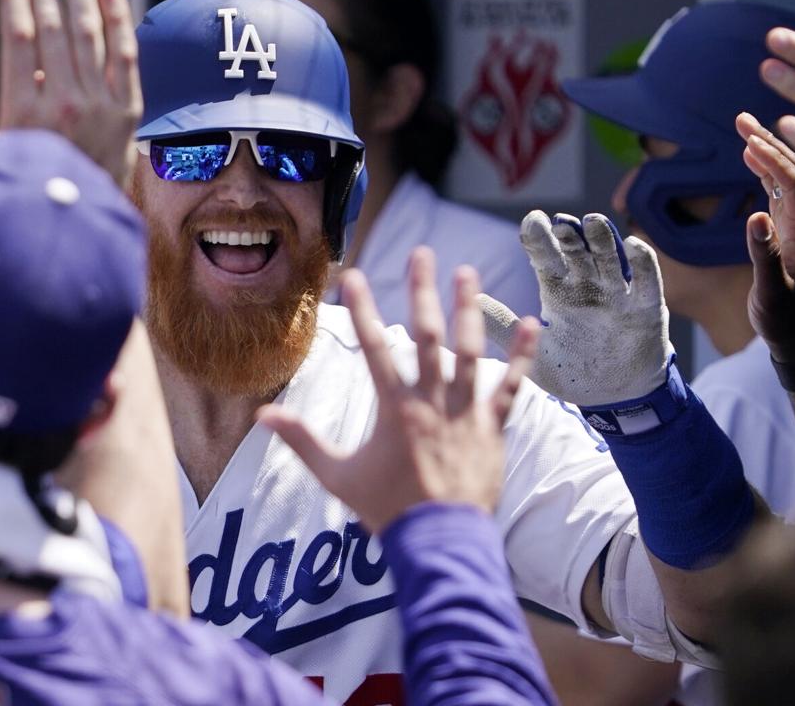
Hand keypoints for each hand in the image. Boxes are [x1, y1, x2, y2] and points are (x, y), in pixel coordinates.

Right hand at [0, 0, 142, 184]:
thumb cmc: (30, 182)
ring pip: (90, 33)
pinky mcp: (128, 109)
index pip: (19, 38)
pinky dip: (119, 19)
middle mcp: (66, 103)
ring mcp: (101, 105)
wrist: (83, 221)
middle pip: (54, 27)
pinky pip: (126, 55)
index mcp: (26, 110)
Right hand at [257, 248, 538, 533]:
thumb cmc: (386, 508)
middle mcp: (432, 401)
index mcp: (395, 408)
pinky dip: (523, 357)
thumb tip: (262, 416)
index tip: (353, 275)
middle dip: (423, 292)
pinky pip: (511, 387)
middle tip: (422, 254)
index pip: (374, 348)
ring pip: (470, 352)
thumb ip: (302, 441)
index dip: (361, 309)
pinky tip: (532, 324)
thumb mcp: (337, 475)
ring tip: (466, 273)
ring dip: (468, 310)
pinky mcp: (493, 428)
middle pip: (427, 336)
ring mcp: (466, 412)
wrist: (439, 541)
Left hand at [479, 211, 670, 405]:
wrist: (615, 399)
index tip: (531, 220)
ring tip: (592, 221)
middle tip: (559, 221)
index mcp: (559, 291)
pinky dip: (643, 262)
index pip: (546, 257)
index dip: (539, 238)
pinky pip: (647, 280)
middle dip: (568, 236)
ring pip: (610, 259)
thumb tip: (470, 300)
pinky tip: (633, 244)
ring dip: (602, 239)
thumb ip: (504, 326)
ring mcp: (618, 294)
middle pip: (577, 253)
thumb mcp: (534, 351)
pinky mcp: (646, 308)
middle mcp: (588, 286)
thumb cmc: (572, 372)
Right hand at [736, 112, 794, 360]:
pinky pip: (779, 192)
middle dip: (769, 142)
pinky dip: (764, 170)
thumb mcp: (772, 293)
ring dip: (766, 151)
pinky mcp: (788, 231)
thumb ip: (764, 255)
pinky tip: (750, 157)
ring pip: (786, 178)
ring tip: (744, 127)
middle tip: (742, 118)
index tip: (748, 138)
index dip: (771, 159)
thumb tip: (755, 217)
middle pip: (793, 171)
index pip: (793, 184)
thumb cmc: (784, 319)